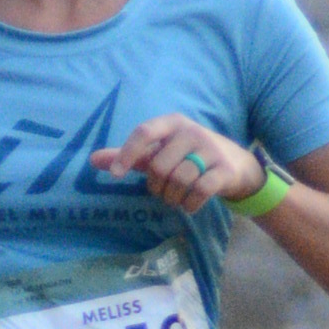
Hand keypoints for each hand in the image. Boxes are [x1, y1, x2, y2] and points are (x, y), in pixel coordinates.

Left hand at [92, 116, 255, 214]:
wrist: (236, 164)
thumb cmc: (188, 156)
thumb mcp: (159, 152)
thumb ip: (129, 156)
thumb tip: (92, 160)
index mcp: (172, 123)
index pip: (144, 132)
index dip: (126, 153)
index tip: (115, 174)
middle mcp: (192, 132)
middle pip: (159, 166)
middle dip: (155, 186)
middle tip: (162, 190)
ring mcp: (211, 150)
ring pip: (178, 181)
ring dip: (172, 198)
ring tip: (175, 198)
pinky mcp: (224, 170)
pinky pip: (199, 191)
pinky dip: (189, 204)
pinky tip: (189, 205)